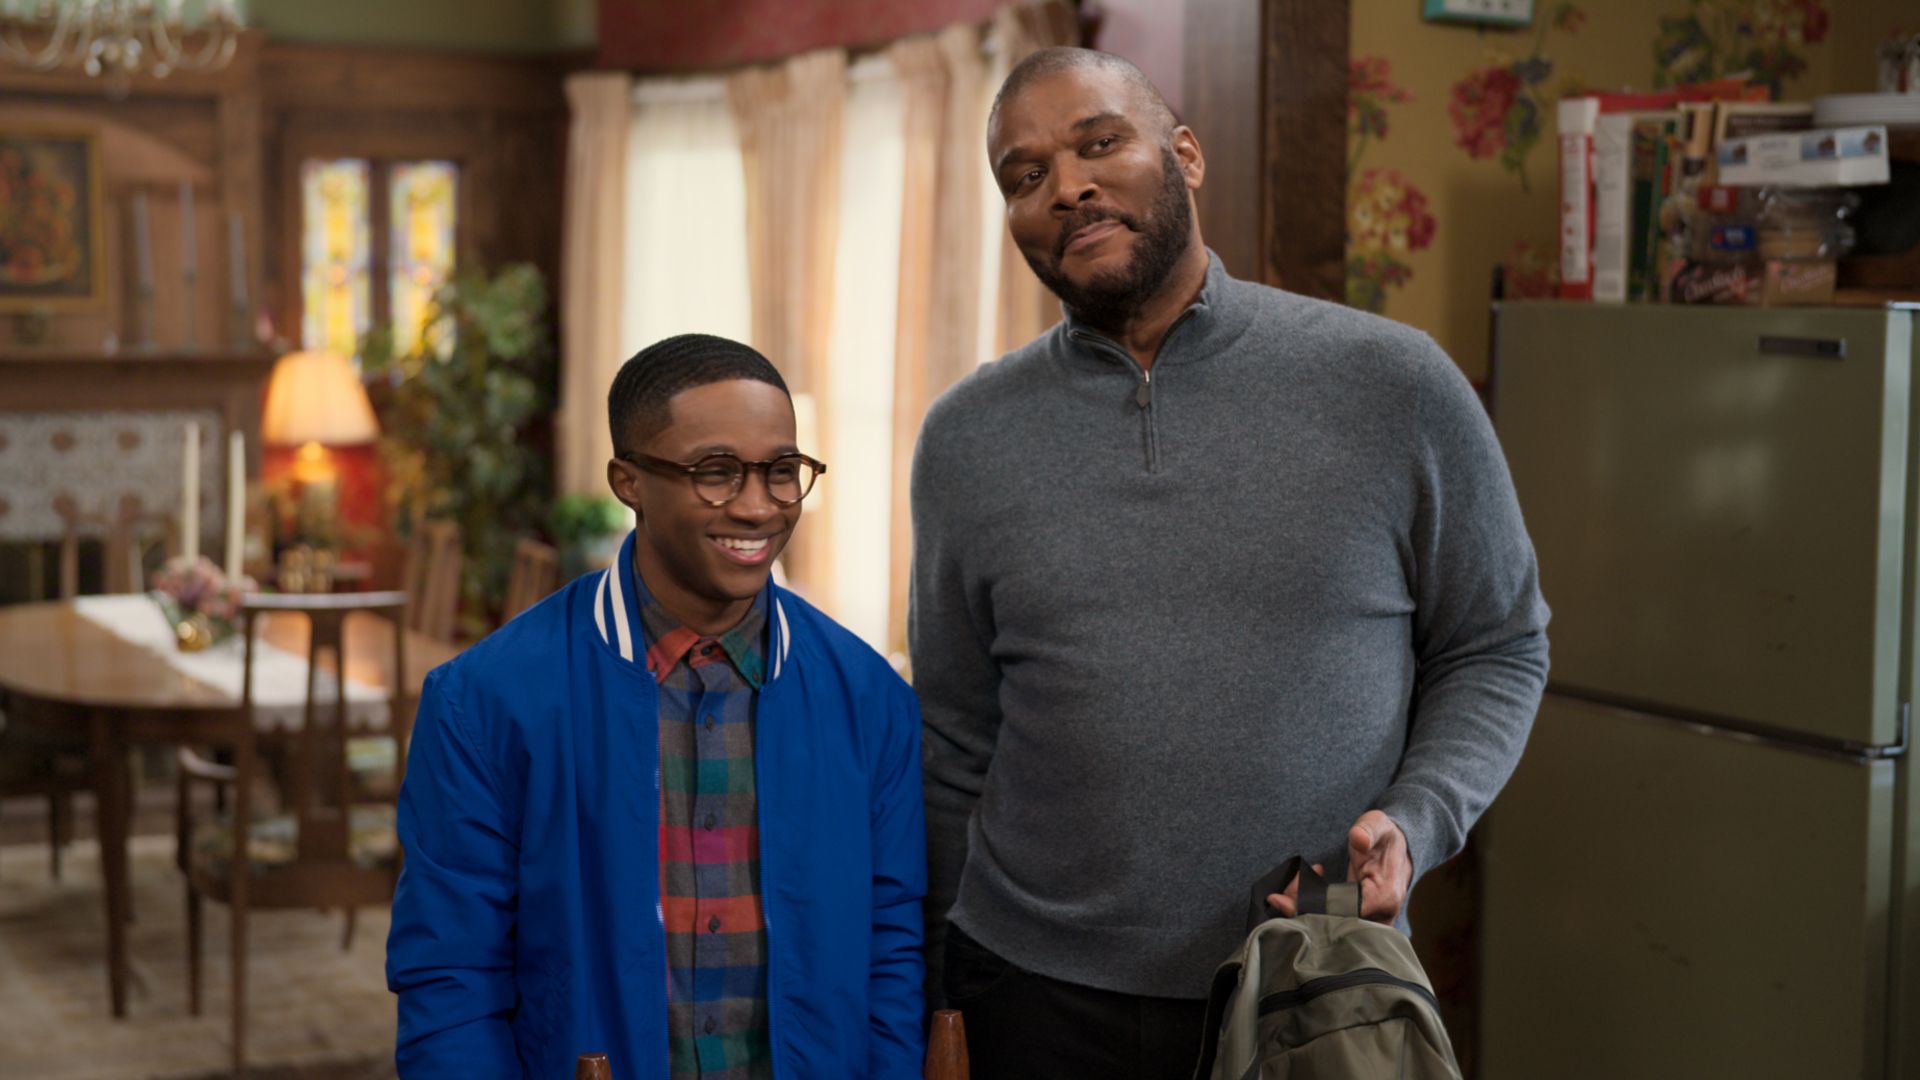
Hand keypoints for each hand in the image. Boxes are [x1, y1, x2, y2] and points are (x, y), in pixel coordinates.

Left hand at [1264, 810, 1411, 923]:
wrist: (1398, 848)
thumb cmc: (1385, 836)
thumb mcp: (1378, 824)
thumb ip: (1368, 830)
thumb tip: (1358, 839)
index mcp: (1384, 897)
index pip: (1342, 913)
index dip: (1312, 907)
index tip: (1283, 900)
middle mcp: (1379, 917)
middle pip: (1333, 926)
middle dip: (1302, 910)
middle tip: (1277, 895)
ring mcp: (1370, 923)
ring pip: (1330, 927)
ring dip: (1304, 909)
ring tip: (1291, 884)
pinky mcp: (1359, 921)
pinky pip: (1331, 922)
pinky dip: (1311, 908)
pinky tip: (1304, 884)